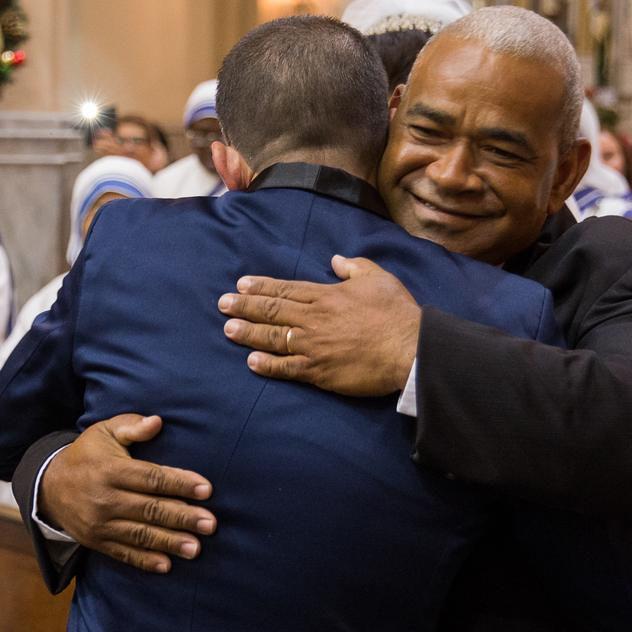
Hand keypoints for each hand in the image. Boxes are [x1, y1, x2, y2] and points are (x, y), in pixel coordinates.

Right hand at [40, 414, 214, 572]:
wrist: (48, 486)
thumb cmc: (87, 455)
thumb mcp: (104, 432)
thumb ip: (131, 426)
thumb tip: (157, 421)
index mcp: (111, 471)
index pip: (151, 479)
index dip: (180, 484)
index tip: (207, 489)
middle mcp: (106, 499)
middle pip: (150, 510)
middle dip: (182, 517)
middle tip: (210, 524)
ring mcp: (100, 524)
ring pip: (140, 535)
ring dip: (170, 543)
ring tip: (196, 548)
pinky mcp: (97, 542)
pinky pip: (123, 553)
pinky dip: (144, 561)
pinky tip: (166, 565)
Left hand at [219, 255, 420, 395]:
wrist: (409, 348)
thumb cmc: (397, 313)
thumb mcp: (379, 279)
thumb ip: (355, 267)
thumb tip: (337, 259)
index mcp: (327, 296)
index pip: (286, 289)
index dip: (262, 287)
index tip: (241, 285)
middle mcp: (314, 319)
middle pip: (273, 311)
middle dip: (245, 307)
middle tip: (222, 304)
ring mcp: (314, 346)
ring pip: (274, 337)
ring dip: (249, 333)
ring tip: (228, 329)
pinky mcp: (320, 371)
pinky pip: (287, 368)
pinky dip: (268, 365)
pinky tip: (252, 362)